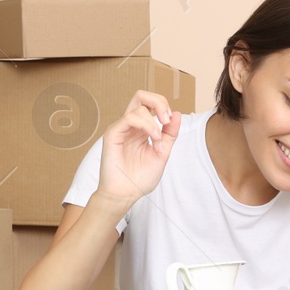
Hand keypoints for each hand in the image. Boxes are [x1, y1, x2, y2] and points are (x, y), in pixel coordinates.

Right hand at [97, 90, 181, 205]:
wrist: (125, 194)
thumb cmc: (140, 178)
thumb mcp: (162, 153)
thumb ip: (170, 134)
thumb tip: (176, 114)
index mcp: (141, 128)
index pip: (151, 103)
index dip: (164, 107)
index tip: (170, 123)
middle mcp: (130, 125)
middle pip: (141, 95)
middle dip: (159, 102)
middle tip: (166, 120)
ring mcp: (121, 128)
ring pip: (139, 106)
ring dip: (155, 124)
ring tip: (158, 142)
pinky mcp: (113, 134)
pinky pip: (130, 118)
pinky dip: (147, 125)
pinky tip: (153, 139)